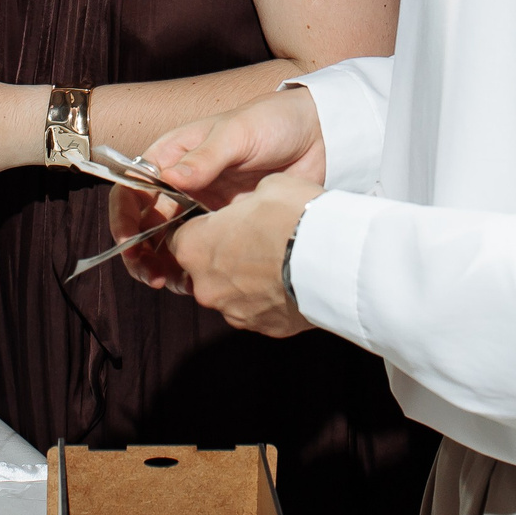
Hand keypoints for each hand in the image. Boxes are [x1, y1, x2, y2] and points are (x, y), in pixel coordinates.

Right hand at [118, 90, 326, 288]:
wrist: (318, 136)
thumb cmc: (272, 121)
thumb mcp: (238, 133)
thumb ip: (205, 157)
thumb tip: (170, 177)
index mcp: (173, 155)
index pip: (132, 188)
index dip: (124, 216)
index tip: (130, 242)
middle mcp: (181, 182)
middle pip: (145, 221)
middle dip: (140, 251)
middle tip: (151, 275)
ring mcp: (203, 205)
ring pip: (169, 240)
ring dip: (163, 264)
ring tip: (170, 284)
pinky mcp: (226, 224)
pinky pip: (201, 249)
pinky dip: (194, 267)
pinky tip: (198, 279)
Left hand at [165, 173, 318, 336]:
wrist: (334, 260)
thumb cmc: (295, 217)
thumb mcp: (269, 186)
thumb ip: (248, 199)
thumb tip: (254, 204)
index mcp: (196, 247)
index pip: (180, 237)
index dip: (202, 228)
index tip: (222, 222)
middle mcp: (206, 285)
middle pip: (203, 269)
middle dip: (223, 256)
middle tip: (254, 240)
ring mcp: (233, 311)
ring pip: (230, 292)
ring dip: (246, 280)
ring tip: (279, 261)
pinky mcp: (262, 328)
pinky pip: (258, 310)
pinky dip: (269, 298)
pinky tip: (291, 281)